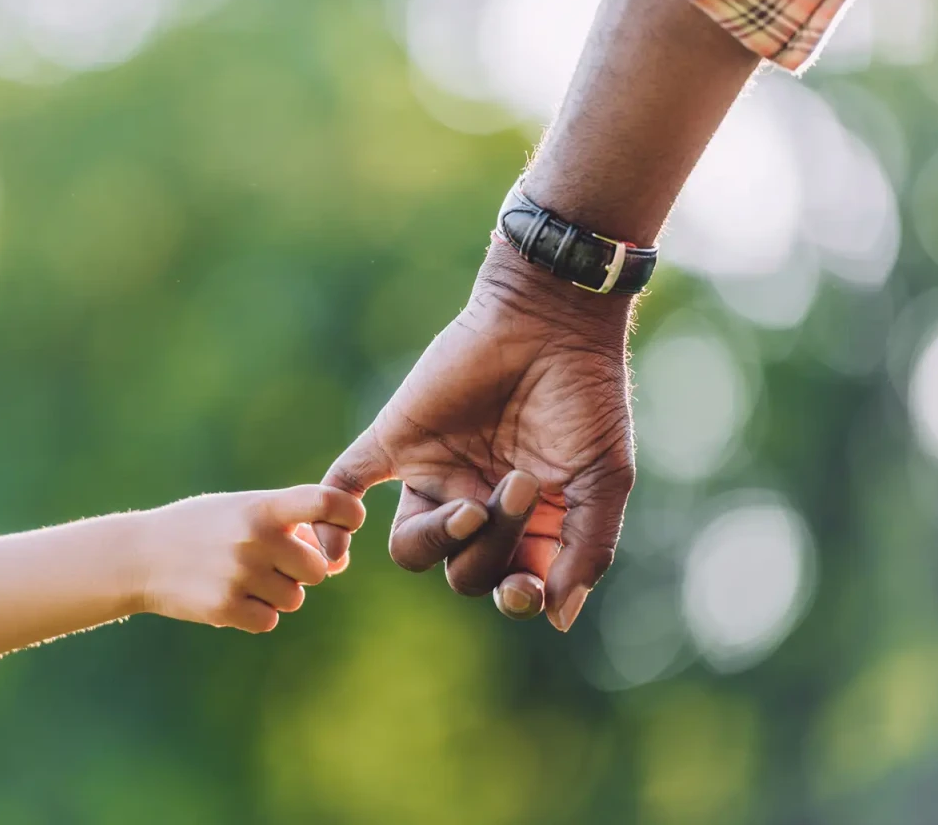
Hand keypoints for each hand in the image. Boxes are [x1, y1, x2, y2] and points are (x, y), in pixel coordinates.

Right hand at [136, 485, 364, 632]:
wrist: (140, 555)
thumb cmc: (205, 529)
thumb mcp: (243, 510)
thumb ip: (292, 527)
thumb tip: (339, 563)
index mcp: (262, 507)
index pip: (324, 502)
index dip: (348, 513)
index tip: (353, 520)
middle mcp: (255, 538)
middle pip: (318, 570)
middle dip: (299, 570)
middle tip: (265, 561)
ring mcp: (240, 574)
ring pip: (295, 599)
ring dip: (276, 593)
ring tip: (240, 576)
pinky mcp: (226, 607)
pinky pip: (269, 621)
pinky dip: (255, 614)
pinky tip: (228, 595)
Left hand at [315, 238, 635, 630]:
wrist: (550, 320)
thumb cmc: (586, 398)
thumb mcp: (604, 479)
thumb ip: (587, 549)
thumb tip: (558, 617)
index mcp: (526, 523)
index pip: (507, 586)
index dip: (513, 598)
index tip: (524, 588)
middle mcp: (475, 505)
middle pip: (461, 573)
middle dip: (492, 546)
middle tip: (519, 486)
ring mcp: (433, 474)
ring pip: (409, 548)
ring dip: (438, 539)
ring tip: (471, 505)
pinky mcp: (394, 441)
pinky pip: (348, 485)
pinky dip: (333, 516)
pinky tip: (334, 549)